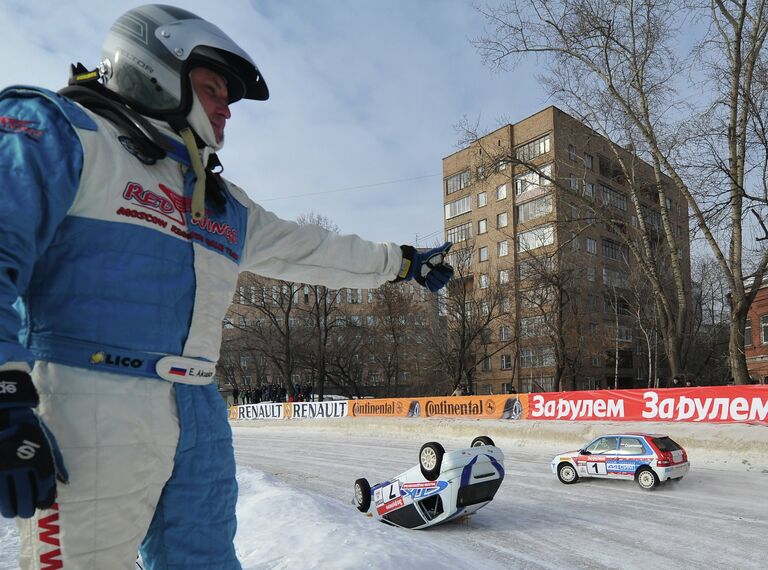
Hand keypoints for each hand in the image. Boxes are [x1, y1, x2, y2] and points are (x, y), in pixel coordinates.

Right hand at [0, 371, 67, 518]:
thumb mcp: (48, 442)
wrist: (5, 415)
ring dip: (10, 509)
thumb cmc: (30, 429)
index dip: (44, 500)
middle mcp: (20, 469)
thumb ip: (56, 463)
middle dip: (26, 509)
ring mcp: (3, 470)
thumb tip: (64, 482)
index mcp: (39, 461)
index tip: (43, 504)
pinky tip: (2, 502)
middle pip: (24, 500)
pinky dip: (0, 500)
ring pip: (6, 502)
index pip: (44, 490)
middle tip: (26, 511)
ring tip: (13, 510)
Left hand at [397, 241, 453, 291]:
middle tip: (431, 269)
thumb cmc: (427, 258)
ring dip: (433, 279)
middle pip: (445, 280)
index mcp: (446, 270)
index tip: (439, 265)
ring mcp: (437, 283)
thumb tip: (451, 242)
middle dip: (437, 274)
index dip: (444, 271)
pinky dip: (430, 284)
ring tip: (427, 274)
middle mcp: (443, 277)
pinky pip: (434, 289)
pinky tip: (426, 279)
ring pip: (440, 285)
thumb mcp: (436, 252)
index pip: (450, 274)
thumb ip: (444, 248)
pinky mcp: (431, 287)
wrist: (416, 264)